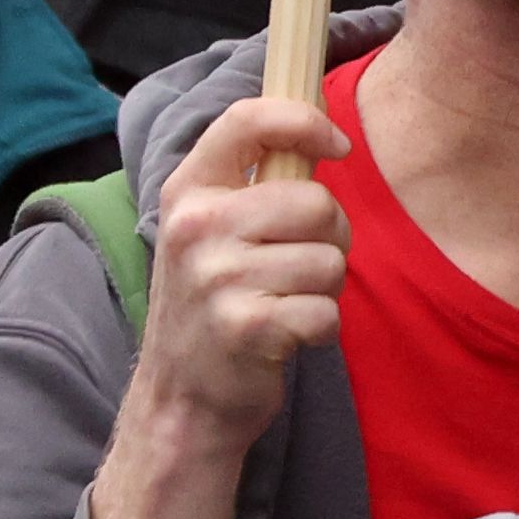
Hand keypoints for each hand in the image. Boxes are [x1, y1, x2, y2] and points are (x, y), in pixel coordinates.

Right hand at [84, 100, 340, 518]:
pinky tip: (285, 338)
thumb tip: (323, 126)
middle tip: (294, 268)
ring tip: (282, 304)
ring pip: (329, 259)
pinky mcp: (244, 327)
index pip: (249, 119)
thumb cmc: (214, 304)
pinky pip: (326, 310)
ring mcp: (216, 278)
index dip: (306, 122)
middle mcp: (196, 227)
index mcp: (188, 191)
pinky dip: (320, 328)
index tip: (336, 146)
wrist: (182, 398)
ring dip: (324, 288)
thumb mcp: (211, 231)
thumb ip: (254, 182)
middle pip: (316, 203)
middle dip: (329, 237)